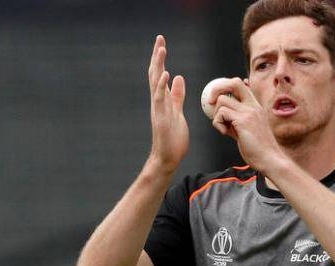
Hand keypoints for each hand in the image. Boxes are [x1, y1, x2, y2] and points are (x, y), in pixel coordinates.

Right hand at [147, 35, 188, 171]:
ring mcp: (158, 109)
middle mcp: (158, 101)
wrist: (168, 158)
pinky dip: (162, 86)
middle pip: (155, 73)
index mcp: (163, 99)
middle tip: (159, 38)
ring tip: (161, 49)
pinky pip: (160, 99)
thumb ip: (177, 96)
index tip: (161, 43)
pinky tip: (165, 74)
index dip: (160, 59)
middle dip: (157, 56)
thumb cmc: (173, 138)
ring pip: (156, 82)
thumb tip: (179, 78)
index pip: (160, 74)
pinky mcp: (160, 117)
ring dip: (158, 65)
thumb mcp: (178, 112)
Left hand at [207, 78, 284, 172]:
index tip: (216, 99)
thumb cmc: (258, 148)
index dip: (225, 87)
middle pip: (233, 83)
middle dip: (218, 89)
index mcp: (255, 106)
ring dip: (217, 115)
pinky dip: (218, 123)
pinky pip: (221, 114)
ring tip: (224, 128)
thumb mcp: (247, 129)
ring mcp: (249, 111)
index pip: (239, 84)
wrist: (269, 159)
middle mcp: (253, 105)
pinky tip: (226, 133)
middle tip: (210, 103)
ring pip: (222, 100)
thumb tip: (221, 114)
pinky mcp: (243, 120)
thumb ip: (236, 119)